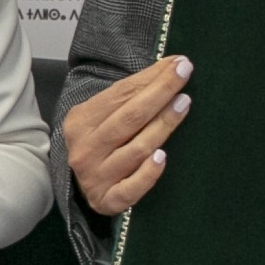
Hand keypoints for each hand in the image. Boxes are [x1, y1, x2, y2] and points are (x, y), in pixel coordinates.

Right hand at [63, 55, 192, 217]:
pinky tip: (163, 157)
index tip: (179, 64)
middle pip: (129, 117)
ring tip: (183, 105)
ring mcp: (94, 177)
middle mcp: (85, 149)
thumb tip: (171, 66)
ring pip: (136, 149)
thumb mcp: (106, 115)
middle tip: (183, 75)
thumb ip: (132, 94)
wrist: (80, 187)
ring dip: (163, 125)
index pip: (120, 94)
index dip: (152, 78)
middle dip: (160, 93)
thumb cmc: (102, 144)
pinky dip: (148, 173)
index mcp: (81, 121)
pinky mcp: (106, 200)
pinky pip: (131, 188)